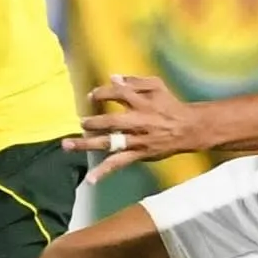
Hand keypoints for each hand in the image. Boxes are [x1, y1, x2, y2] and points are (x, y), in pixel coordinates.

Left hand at [64, 74, 211, 182]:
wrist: (189, 128)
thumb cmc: (170, 105)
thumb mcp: (156, 86)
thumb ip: (135, 81)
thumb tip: (113, 77)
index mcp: (141, 102)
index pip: (117, 94)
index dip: (101, 94)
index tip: (90, 96)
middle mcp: (137, 121)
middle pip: (110, 121)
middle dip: (92, 122)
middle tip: (80, 122)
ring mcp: (137, 139)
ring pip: (109, 143)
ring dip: (88, 144)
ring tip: (68, 145)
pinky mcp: (138, 154)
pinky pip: (119, 163)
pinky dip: (105, 171)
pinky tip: (91, 179)